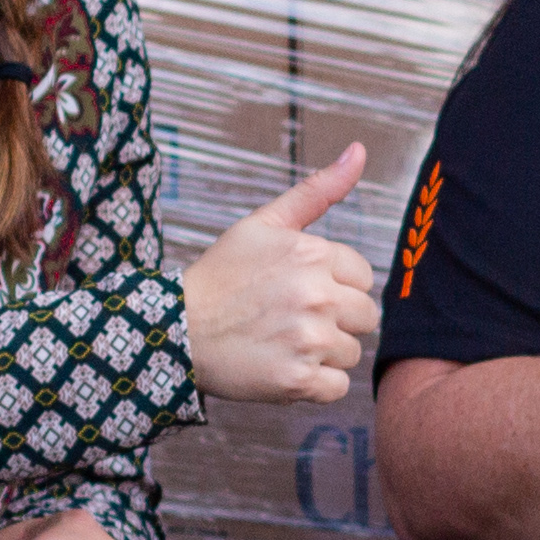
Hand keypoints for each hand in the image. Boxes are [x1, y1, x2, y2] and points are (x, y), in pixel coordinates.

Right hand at [183, 144, 384, 405]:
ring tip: (282, 343)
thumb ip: (318, 191)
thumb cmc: (221, 276)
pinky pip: (338, 389)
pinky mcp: (298, 381)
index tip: (298, 292)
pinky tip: (284, 368)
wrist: (173, 330)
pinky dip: (315, 386)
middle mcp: (317, 295)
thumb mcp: (264, 223)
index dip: (334, 287)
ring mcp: (309, 340)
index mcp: (315, 254)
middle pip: (366, 317)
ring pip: (351, 353)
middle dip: (336, 321)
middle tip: (291, 320)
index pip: (364, 278)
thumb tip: (359, 150)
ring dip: (324, 354)